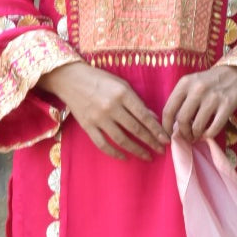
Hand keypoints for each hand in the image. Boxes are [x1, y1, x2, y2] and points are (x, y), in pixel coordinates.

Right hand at [39, 62, 168, 159]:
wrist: (70, 79)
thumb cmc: (99, 79)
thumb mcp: (121, 84)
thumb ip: (136, 101)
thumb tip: (152, 118)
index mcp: (122, 94)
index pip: (144, 116)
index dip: (156, 130)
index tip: (166, 140)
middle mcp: (111, 107)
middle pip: (135, 129)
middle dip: (150, 142)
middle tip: (161, 151)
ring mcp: (98, 118)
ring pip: (121, 139)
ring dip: (136, 150)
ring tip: (147, 156)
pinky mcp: (88, 126)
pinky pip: (103, 144)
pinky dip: (114, 153)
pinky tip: (125, 157)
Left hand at [161, 65, 236, 141]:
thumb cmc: (211, 81)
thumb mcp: (192, 84)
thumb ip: (182, 100)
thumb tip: (174, 125)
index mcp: (185, 84)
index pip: (168, 110)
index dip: (166, 127)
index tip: (169, 135)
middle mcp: (197, 89)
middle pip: (182, 120)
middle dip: (183, 133)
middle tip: (187, 137)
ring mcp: (213, 97)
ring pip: (197, 126)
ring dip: (195, 136)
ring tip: (197, 136)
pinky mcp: (227, 105)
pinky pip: (214, 128)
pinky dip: (208, 135)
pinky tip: (207, 135)